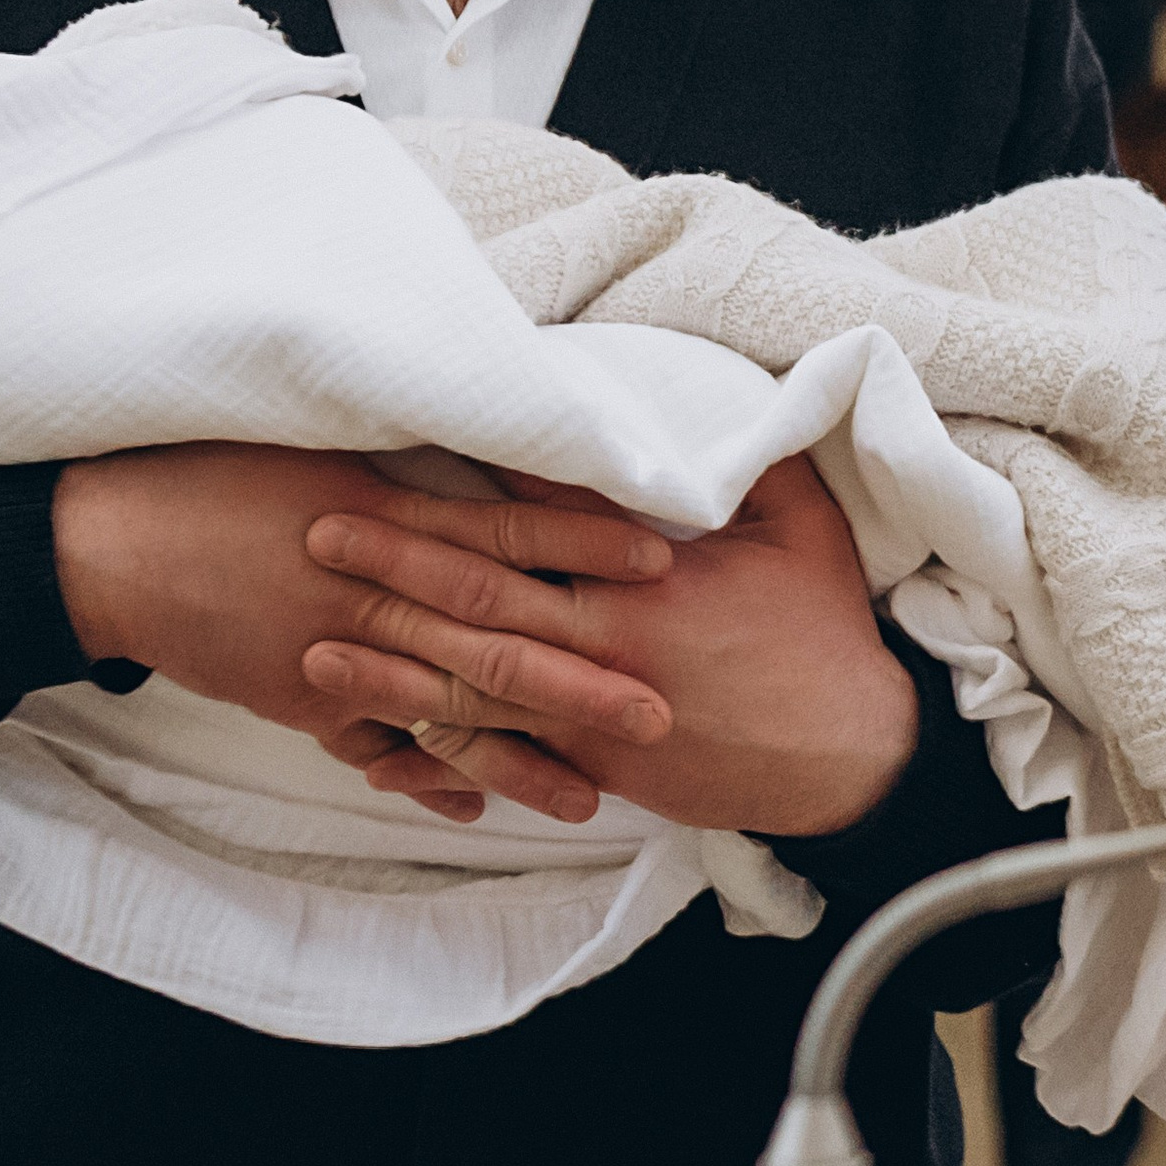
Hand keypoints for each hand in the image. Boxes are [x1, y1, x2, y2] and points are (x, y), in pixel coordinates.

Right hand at [51, 442, 675, 825]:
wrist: (116, 541)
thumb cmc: (216, 474)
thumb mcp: (314, 445)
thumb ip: (399, 463)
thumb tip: (482, 451)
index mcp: (380, 510)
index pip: (503, 530)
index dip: (582, 545)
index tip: (659, 557)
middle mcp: (369, 588)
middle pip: (494, 638)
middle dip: (580, 679)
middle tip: (660, 710)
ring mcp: (335, 652)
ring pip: (446, 711)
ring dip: (521, 755)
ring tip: (594, 793)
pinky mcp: (299, 699)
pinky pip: (375, 745)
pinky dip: (422, 778)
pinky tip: (476, 805)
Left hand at [302, 456, 919, 842]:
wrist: (851, 760)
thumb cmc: (824, 633)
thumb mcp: (801, 527)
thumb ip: (747, 462)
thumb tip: (716, 398)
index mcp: (648, 579)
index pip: (538, 523)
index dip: (463, 492)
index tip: (398, 457)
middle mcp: (606, 645)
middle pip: (482, 600)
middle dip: (396, 565)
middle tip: (319, 533)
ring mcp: (592, 714)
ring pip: (473, 686)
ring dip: (389, 663)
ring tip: (314, 644)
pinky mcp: (591, 767)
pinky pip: (501, 756)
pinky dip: (435, 748)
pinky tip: (374, 736)